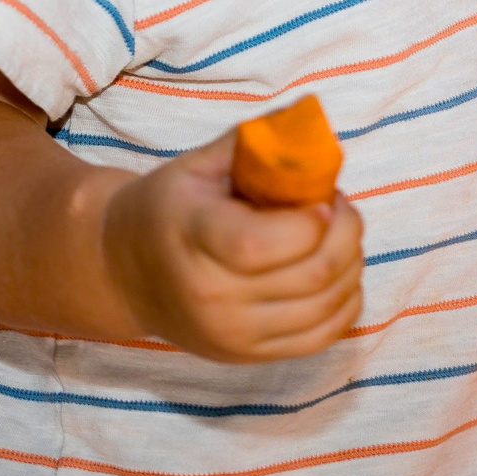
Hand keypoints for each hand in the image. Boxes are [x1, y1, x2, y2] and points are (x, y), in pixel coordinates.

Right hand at [100, 130, 364, 362]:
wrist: (125, 272)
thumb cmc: (168, 207)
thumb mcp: (197, 165)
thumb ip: (254, 143)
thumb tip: (309, 118)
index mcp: (192, 240)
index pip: (259, 244)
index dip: (309, 222)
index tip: (324, 197)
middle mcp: (211, 298)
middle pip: (309, 275)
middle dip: (345, 233)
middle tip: (340, 206)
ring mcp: (232, 335)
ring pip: (326, 306)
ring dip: (351, 263)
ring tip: (339, 234)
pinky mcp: (250, 356)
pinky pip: (324, 335)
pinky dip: (346, 301)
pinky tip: (338, 272)